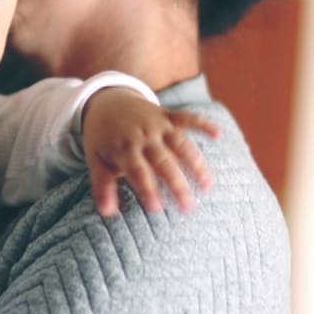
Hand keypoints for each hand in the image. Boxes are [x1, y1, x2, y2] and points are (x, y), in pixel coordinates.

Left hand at [81, 87, 218, 216]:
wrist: (106, 100)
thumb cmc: (102, 138)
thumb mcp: (95, 160)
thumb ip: (101, 187)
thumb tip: (107, 213)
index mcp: (124, 148)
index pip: (137, 171)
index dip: (147, 189)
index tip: (157, 208)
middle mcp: (143, 136)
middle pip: (163, 162)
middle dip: (176, 184)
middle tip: (188, 207)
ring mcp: (157, 124)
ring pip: (180, 143)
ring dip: (195, 162)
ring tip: (207, 184)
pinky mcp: (168, 115)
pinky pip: (187, 117)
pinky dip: (203, 124)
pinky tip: (218, 135)